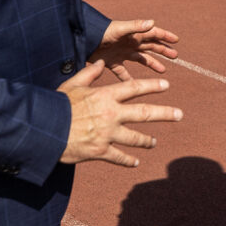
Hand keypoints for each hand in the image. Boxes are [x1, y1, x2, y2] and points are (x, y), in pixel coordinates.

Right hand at [58, 61, 181, 166]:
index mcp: (106, 96)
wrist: (45, 131)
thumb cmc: (57, 106)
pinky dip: (128, 160)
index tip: (166, 84)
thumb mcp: (72, 85)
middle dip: (165, 113)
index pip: (135, 88)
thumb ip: (88, 74)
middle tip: (180, 114)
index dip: (152, 85)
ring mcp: (108, 134)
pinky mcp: (101, 151)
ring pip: (135, 138)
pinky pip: (119, 157)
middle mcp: (112, 115)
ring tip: (154, 142)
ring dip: (147, 140)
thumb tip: (100, 62)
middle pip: (144, 113)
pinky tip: (135, 162)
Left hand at [91, 18, 177, 81]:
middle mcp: (129, 43)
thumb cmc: (100, 32)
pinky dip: (129, 78)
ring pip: (141, 59)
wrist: (81, 41)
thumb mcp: (119, 29)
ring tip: (163, 70)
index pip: (153, 34)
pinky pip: (123, 72)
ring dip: (152, 63)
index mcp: (133, 35)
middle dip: (163, 50)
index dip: (165, 36)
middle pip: (150, 47)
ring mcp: (121, 53)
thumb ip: (135, 26)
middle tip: (175, 56)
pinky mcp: (112, 62)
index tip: (176, 40)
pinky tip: (136, 85)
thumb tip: (152, 22)